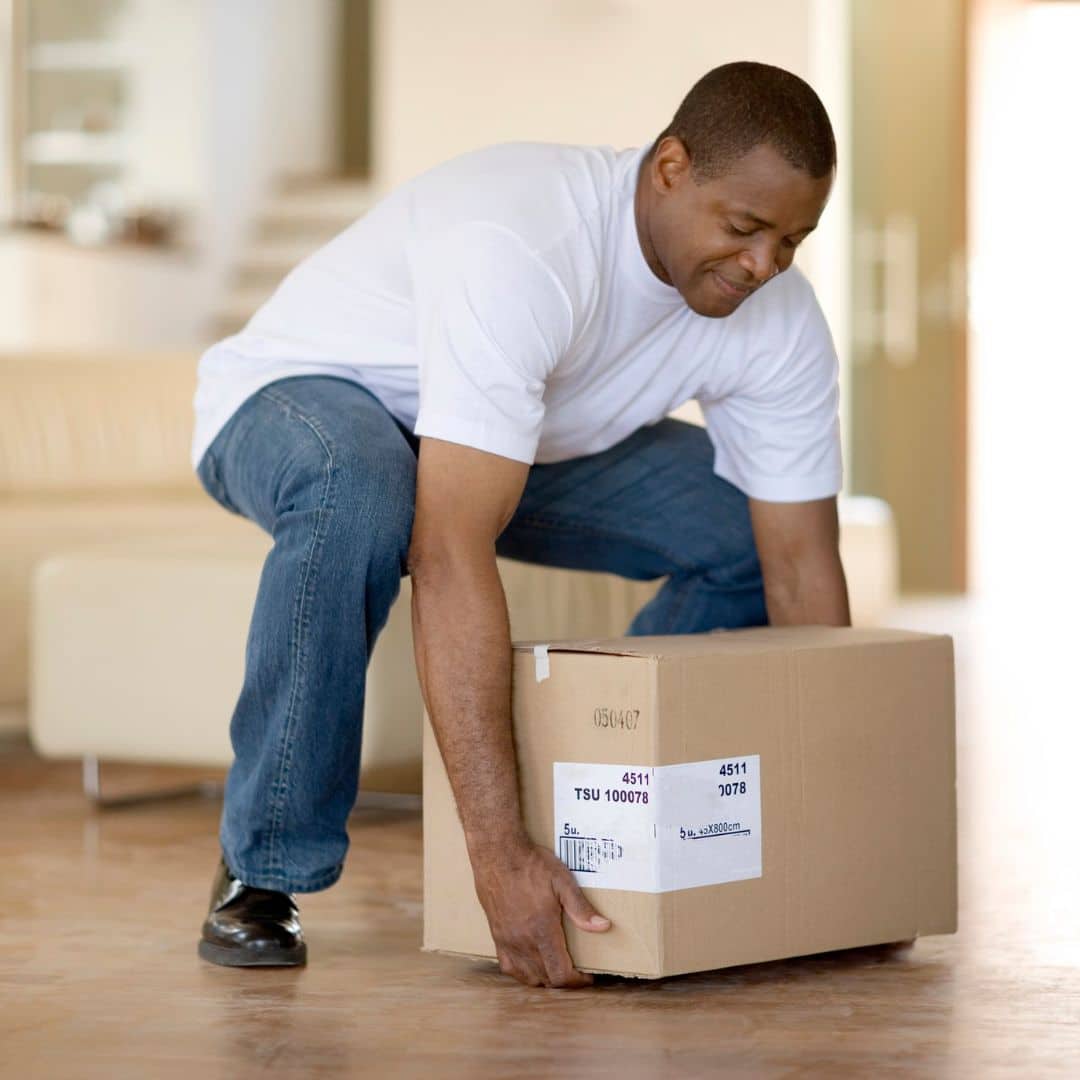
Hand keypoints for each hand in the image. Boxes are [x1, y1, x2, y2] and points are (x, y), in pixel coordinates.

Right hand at [470, 838, 611, 987]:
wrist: (497, 853)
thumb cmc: (531, 864)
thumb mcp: (562, 881)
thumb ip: (581, 908)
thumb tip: (603, 926)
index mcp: (542, 931)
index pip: (560, 974)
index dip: (577, 981)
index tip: (588, 976)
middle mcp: (523, 941)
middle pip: (546, 979)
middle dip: (564, 980)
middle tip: (577, 971)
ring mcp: (507, 941)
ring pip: (527, 977)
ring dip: (544, 978)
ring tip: (557, 968)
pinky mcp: (496, 935)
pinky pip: (508, 966)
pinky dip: (522, 972)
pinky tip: (530, 965)